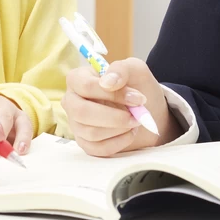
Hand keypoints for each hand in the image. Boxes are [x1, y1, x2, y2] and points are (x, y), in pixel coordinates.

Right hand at [62, 57, 177, 156]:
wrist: (147, 110)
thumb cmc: (136, 86)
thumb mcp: (134, 69)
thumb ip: (121, 69)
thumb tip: (107, 82)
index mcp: (78, 79)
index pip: (86, 86)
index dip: (112, 94)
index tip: (138, 99)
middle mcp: (72, 101)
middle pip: (82, 112)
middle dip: (114, 117)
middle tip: (136, 117)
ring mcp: (76, 124)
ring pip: (91, 133)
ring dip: (119, 129)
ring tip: (135, 122)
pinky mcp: (85, 143)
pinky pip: (97, 149)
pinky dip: (119, 143)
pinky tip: (130, 133)